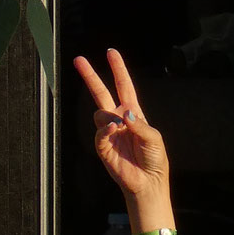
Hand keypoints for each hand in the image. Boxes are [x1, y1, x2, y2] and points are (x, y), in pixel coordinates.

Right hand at [73, 50, 169, 206]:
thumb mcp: (154, 138)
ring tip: (122, 129)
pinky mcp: (103, 147)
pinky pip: (99, 132)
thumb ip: (141, 124)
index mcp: (134, 113)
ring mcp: (109, 132)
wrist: (148, 182)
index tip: (111, 52)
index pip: (124, 86)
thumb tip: (125, 114)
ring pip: (100, 113)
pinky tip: (114, 131)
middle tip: (78, 59)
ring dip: (110, 117)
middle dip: (90, 76)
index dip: (118, 69)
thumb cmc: (154, 159)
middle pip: (101, 92)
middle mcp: (119, 119)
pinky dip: (105, 130)